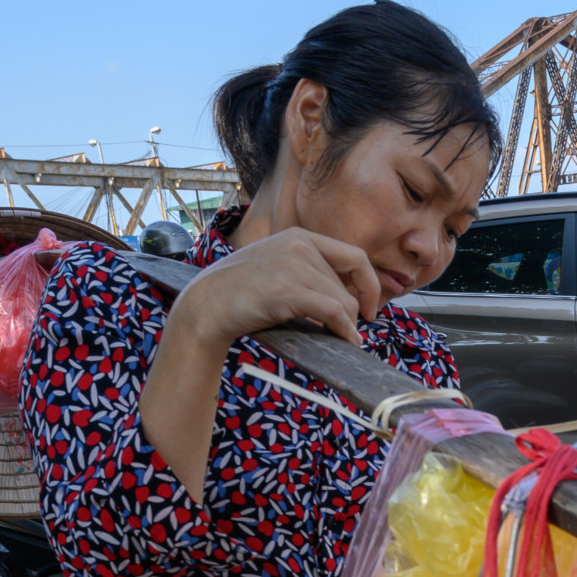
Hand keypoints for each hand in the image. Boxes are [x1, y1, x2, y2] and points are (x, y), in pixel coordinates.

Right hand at [178, 227, 381, 349]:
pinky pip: (334, 311)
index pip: (355, 256)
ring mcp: (293, 265)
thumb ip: (309, 272)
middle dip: (356, 311)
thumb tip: (350, 297)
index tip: (369, 307)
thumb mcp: (279, 268)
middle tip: (353, 331)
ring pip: (344, 300)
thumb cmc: (243, 293)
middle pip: (351, 283)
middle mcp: (299, 244)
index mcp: (299, 236)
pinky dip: (345, 329)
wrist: (207, 304)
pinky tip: (346, 340)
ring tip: (343, 339)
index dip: (369, 284)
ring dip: (348, 324)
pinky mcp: (287, 289)